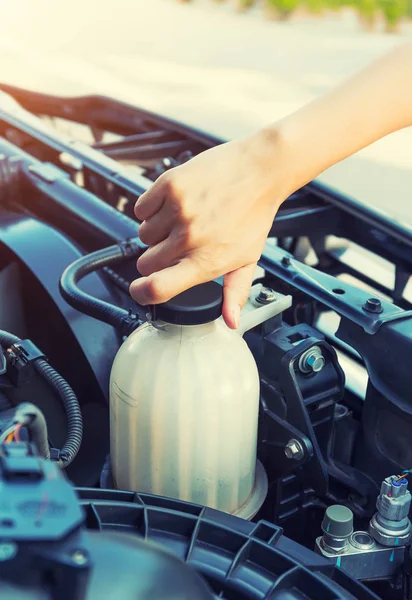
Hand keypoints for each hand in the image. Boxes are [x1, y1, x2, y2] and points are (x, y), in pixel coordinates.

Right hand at [130, 129, 290, 328]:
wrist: (260, 170)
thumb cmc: (255, 214)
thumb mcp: (248, 258)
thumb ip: (235, 292)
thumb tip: (231, 321)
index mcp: (205, 262)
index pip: (157, 288)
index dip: (142, 294)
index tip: (141, 291)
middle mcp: (189, 239)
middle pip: (146, 263)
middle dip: (156, 259)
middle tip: (177, 245)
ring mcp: (177, 211)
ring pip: (143, 234)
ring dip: (156, 231)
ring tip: (181, 221)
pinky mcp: (170, 185)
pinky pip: (141, 207)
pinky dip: (152, 208)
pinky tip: (173, 205)